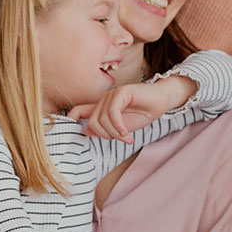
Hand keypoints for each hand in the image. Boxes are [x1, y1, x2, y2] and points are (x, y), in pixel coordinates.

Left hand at [70, 76, 194, 141]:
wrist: (161, 102)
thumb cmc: (142, 113)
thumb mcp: (121, 126)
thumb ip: (105, 128)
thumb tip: (86, 130)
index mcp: (101, 107)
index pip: (78, 111)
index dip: (70, 120)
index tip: (69, 131)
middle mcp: (104, 99)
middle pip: (93, 122)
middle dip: (106, 135)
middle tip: (121, 139)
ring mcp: (112, 94)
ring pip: (102, 119)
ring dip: (115, 133)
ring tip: (127, 137)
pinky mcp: (121, 92)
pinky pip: (113, 113)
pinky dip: (119, 126)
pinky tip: (126, 132)